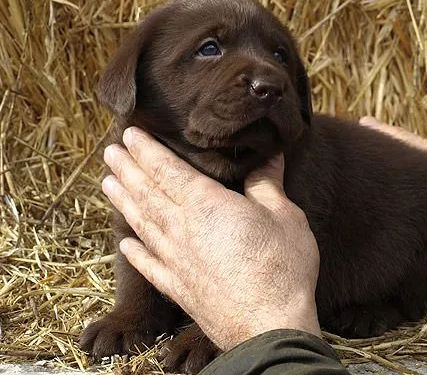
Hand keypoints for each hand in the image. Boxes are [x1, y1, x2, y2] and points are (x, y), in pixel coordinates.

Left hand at [101, 127, 320, 350]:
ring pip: (142, 224)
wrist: (271, 326)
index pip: (168, 170)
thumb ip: (268, 185)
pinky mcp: (179, 288)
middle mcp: (183, 230)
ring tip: (106, 185)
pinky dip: (135, 253)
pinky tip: (125, 243)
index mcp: (207, 206)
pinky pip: (149, 266)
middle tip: (110, 152)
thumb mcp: (285, 217)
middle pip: (147, 194)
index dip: (147, 151)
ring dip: (123, 203)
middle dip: (127, 169)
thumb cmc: (283, 268)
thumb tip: (269, 158)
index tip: (131, 134)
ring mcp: (177, 261)